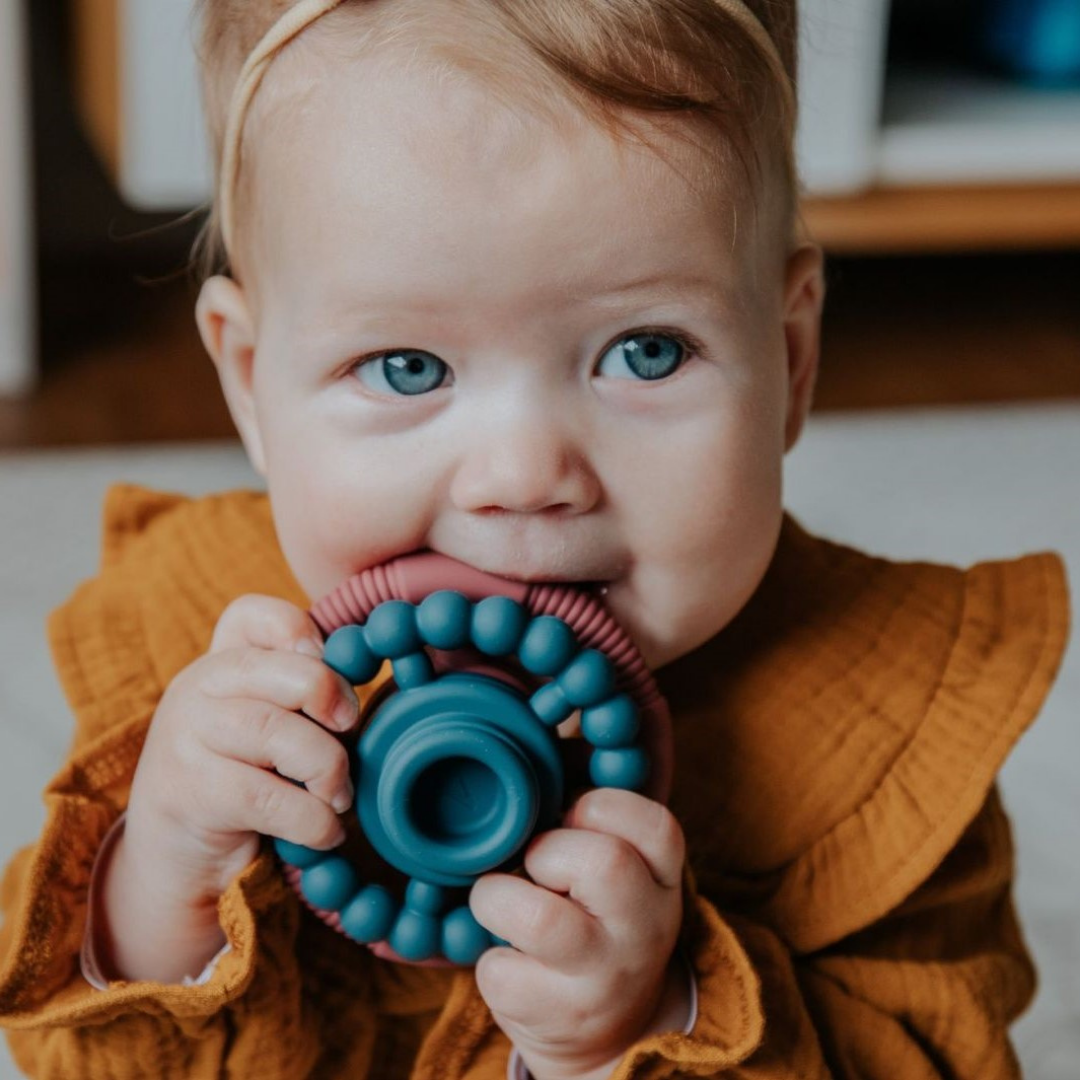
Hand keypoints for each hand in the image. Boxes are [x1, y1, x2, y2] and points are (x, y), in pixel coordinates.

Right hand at [100, 595, 360, 981]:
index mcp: (221, 664)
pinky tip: (323, 832)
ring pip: (277, 734)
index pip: (249, 615)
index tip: (324, 658)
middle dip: (331, 699)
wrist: (173, 858)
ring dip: (328, 769)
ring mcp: (185, 739)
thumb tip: (366, 681)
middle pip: (280, 671)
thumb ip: (301, 697)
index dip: (296, 628)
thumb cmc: (243, 781)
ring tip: (338, 797)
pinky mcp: (187, 793)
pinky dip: (311, 820)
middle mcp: (197, 689)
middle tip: (350, 732)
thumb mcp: (268, 727)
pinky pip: (267, 797)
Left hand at [469, 788, 688, 1079]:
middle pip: (604, 863)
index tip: (569, 816)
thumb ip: (588, 808)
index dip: (601, 806)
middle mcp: (646, 930)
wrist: (605, 1030)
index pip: (657, 826)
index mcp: (662, 878)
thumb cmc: (592, 913)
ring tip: (502, 903)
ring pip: (539, 920)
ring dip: (497, 897)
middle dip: (545, 850)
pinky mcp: (558, 1019)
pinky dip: (485, 955)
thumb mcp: (617, 864)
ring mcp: (605, 979)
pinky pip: (498, 969)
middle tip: (533, 864)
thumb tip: (547, 738)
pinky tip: (509, 957)